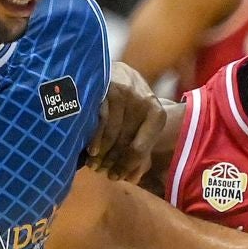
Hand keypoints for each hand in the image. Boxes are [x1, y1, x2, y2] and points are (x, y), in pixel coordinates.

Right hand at [84, 63, 168, 182]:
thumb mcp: (138, 122)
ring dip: (102, 154)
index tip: (116, 177)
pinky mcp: (107, 87)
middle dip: (113, 162)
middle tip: (102, 173)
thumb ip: (139, 149)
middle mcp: (144, 102)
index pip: (141, 148)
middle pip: (125, 143)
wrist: (113, 70)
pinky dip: (96, 139)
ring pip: (113, 134)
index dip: (127, 166)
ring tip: (94, 165)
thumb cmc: (126, 104)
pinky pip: (101, 120)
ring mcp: (125, 93)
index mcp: (156, 114)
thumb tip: (132, 178)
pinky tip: (91, 151)